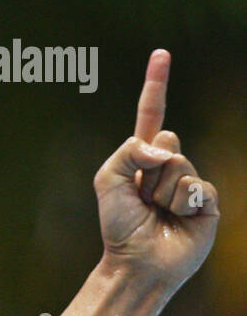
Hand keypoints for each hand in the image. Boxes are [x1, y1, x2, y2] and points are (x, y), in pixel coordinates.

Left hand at [93, 50, 218, 290]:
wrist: (137, 262)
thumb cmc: (119, 225)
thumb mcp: (108, 180)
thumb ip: (128, 152)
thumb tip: (166, 146)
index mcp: (142, 157)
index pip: (152, 114)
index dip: (157, 84)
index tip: (161, 53)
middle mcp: (168, 165)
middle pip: (167, 142)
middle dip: (150, 171)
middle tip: (143, 200)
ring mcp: (189, 182)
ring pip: (180, 166)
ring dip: (163, 192)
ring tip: (158, 213)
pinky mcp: (207, 201)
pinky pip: (196, 187)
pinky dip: (182, 203)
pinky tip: (179, 220)